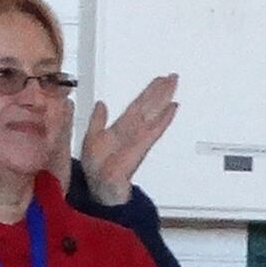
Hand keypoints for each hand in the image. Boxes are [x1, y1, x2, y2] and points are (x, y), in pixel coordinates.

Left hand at [81, 74, 180, 201]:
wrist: (99, 190)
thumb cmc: (96, 170)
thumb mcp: (91, 139)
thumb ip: (97, 120)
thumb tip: (101, 103)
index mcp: (121, 128)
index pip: (137, 105)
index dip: (148, 92)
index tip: (159, 80)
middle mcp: (132, 131)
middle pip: (148, 106)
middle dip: (160, 91)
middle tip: (173, 77)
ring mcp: (137, 139)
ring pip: (152, 113)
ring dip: (163, 99)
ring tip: (174, 85)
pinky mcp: (139, 148)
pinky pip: (153, 130)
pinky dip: (163, 119)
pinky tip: (172, 108)